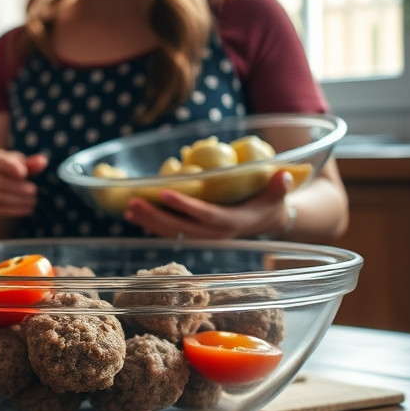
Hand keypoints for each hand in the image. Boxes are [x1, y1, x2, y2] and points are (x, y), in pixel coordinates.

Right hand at [0, 148, 48, 218]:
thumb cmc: (10, 171)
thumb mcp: (20, 164)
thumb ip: (31, 164)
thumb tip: (42, 161)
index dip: (10, 167)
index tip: (24, 173)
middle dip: (17, 187)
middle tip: (34, 190)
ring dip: (17, 200)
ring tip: (33, 201)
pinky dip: (13, 210)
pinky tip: (28, 209)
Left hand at [123, 170, 294, 238]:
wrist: (268, 221)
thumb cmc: (271, 202)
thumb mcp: (277, 194)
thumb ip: (278, 186)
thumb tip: (281, 175)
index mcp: (231, 222)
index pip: (204, 215)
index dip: (184, 205)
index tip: (163, 192)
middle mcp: (214, 233)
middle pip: (180, 227)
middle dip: (155, 216)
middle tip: (133, 202)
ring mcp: (203, 235)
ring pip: (172, 232)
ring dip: (148, 222)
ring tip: (128, 209)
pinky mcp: (196, 234)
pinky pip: (171, 232)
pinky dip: (152, 225)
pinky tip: (135, 216)